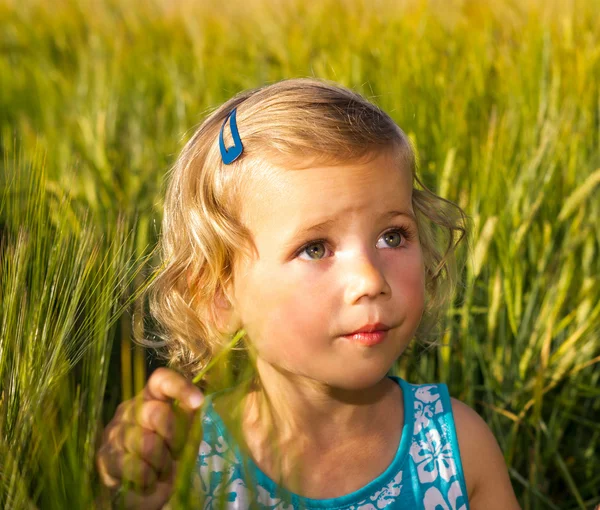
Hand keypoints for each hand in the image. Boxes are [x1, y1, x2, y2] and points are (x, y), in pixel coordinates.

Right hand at [96, 367, 204, 508]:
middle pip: (155, 413)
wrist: (145, 486)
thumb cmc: (169, 453)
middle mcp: (130, 409)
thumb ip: (189, 418)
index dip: (180, 387)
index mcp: (152, 397)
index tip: (198, 402)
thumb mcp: (185, 434)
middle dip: (173, 438)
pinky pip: (133, 466)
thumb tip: (196, 402)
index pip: (160, 380)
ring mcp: (115, 432)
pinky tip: (148, 479)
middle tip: (176, 453)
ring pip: (146, 443)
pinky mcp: (105, 457)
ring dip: (162, 462)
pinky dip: (148, 478)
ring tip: (162, 468)